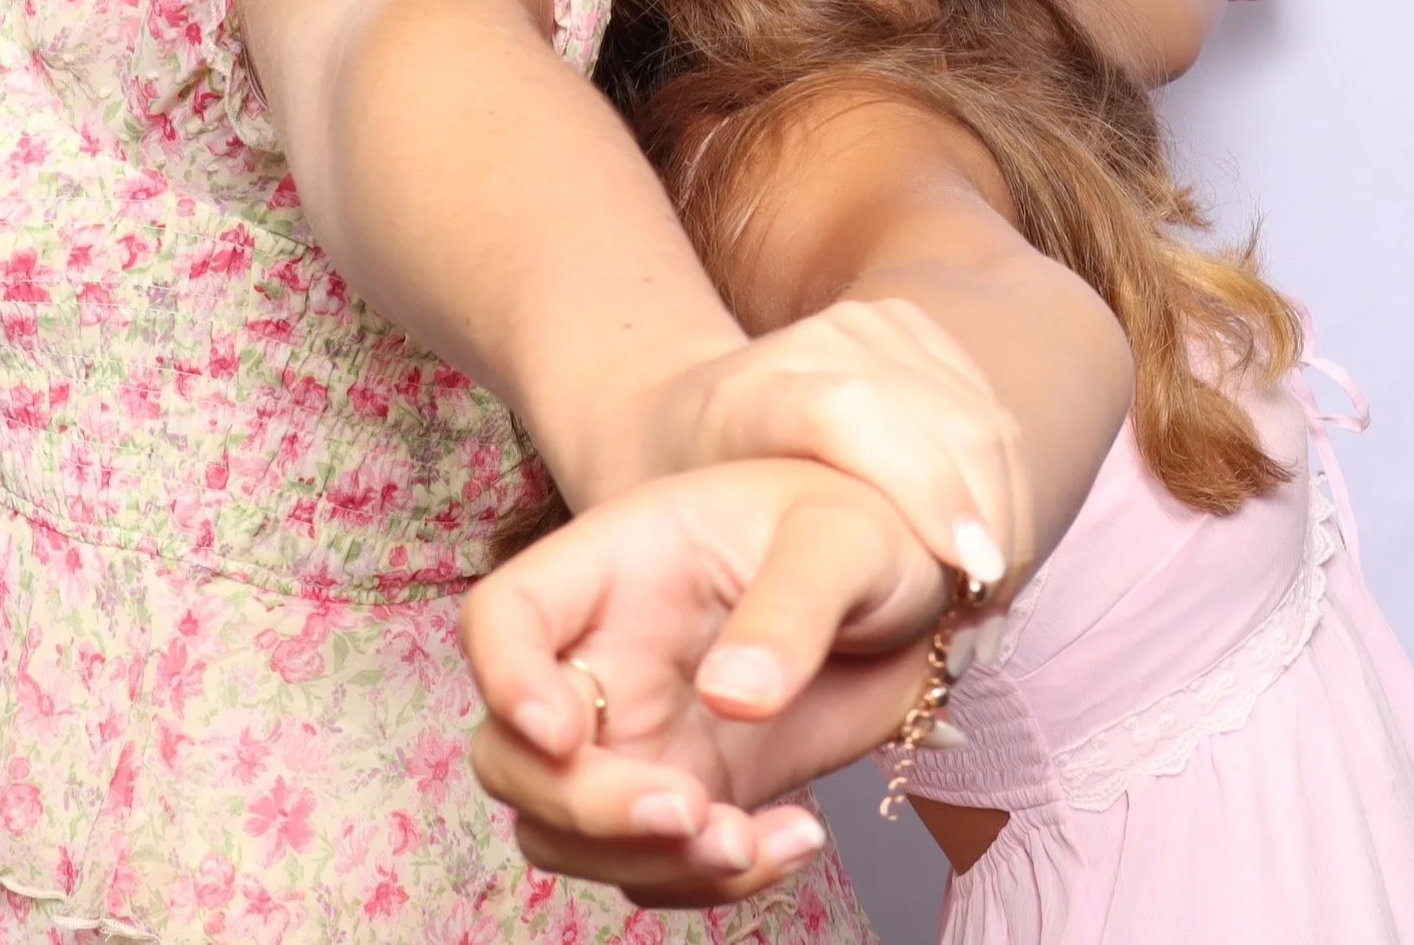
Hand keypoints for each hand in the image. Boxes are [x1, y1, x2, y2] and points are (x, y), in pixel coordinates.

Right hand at [462, 459, 946, 905]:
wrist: (909, 598)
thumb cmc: (861, 529)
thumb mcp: (840, 542)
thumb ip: (790, 608)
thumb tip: (736, 696)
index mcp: (614, 566)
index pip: (504, 616)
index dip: (504, 679)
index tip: (563, 734)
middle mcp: (601, 657)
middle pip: (512, 753)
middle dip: (581, 806)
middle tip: (688, 811)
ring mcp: (634, 737)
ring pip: (564, 831)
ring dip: (641, 860)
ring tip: (750, 841)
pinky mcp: (685, 795)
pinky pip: (654, 868)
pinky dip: (711, 883)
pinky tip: (794, 840)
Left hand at [657, 298, 1032, 590]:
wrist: (669, 417)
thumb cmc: (668, 517)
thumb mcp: (665, 567)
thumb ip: (736, 618)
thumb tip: (792, 699)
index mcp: (742, 395)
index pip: (846, 414)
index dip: (920, 486)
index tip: (967, 572)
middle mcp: (811, 344)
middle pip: (938, 417)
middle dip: (987, 519)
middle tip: (989, 622)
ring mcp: (867, 327)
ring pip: (977, 415)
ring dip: (1004, 513)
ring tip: (990, 604)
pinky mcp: (909, 330)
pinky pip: (986, 407)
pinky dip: (1004, 485)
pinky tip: (987, 554)